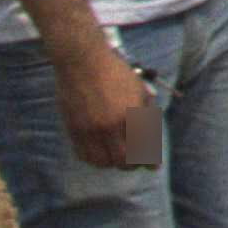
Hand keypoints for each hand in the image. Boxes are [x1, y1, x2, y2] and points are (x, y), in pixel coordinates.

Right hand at [58, 45, 159, 168]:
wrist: (82, 61)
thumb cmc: (115, 71)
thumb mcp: (138, 88)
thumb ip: (144, 111)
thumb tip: (150, 132)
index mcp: (129, 114)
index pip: (141, 147)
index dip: (149, 160)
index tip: (154, 166)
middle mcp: (109, 125)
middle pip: (121, 160)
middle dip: (131, 164)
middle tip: (135, 163)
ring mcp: (89, 129)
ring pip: (101, 161)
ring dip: (111, 163)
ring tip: (117, 158)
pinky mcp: (73, 129)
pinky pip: (83, 154)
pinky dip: (94, 159)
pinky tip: (100, 154)